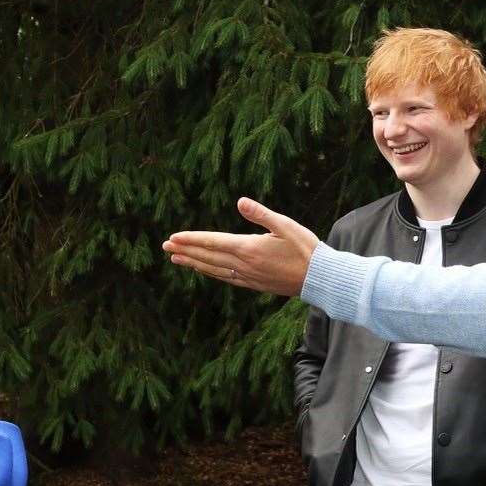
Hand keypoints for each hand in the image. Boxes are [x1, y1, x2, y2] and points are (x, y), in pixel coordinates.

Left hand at [162, 198, 319, 296]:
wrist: (319, 278)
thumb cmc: (305, 248)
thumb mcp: (285, 225)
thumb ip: (261, 213)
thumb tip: (240, 201)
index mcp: (249, 248)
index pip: (213, 242)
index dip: (191, 239)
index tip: (173, 238)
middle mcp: (244, 265)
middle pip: (208, 257)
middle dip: (185, 251)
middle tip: (166, 247)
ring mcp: (248, 277)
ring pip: (214, 270)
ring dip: (194, 263)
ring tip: (177, 259)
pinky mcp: (254, 284)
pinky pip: (226, 278)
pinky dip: (211, 273)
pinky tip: (205, 270)